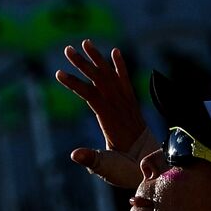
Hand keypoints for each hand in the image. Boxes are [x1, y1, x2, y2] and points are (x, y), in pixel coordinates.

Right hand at [54, 39, 154, 188]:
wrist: (151, 166)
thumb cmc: (126, 168)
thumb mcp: (107, 166)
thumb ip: (91, 159)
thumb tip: (73, 155)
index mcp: (110, 120)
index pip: (91, 95)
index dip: (75, 84)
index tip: (58, 73)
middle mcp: (120, 107)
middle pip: (99, 79)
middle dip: (83, 63)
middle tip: (67, 49)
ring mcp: (127, 104)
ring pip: (111, 76)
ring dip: (98, 59)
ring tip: (86, 42)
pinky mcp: (131, 105)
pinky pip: (126, 81)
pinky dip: (121, 66)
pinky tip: (116, 52)